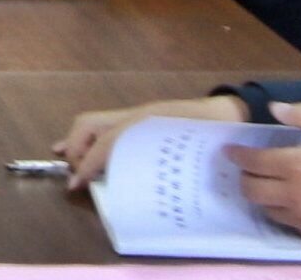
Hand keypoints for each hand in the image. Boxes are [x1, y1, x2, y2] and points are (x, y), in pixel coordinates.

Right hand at [56, 97, 244, 186]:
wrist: (229, 114)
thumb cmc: (212, 136)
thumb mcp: (189, 155)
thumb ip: (163, 168)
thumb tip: (135, 187)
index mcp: (145, 122)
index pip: (106, 142)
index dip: (88, 163)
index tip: (77, 184)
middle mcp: (135, 115)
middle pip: (89, 125)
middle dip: (77, 150)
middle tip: (78, 176)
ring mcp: (137, 114)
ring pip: (94, 122)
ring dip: (78, 142)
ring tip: (70, 164)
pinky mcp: (141, 117)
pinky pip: (107, 125)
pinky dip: (89, 138)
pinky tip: (77, 147)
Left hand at [232, 105, 300, 250]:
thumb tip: (275, 108)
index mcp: (298, 166)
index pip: (254, 162)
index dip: (238, 156)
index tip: (229, 152)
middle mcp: (295, 196)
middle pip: (253, 191)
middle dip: (245, 178)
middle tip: (247, 170)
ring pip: (270, 210)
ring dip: (265, 198)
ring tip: (271, 186)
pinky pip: (292, 226)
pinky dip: (288, 214)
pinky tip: (296, 205)